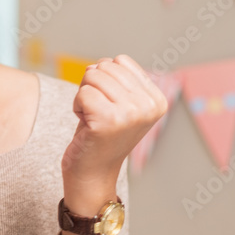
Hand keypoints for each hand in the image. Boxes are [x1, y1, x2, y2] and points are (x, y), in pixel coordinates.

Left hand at [61, 56, 167, 215]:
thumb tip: (96, 65)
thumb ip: (115, 77)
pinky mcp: (109, 121)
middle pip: (105, 66)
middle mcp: (148, 106)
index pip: (121, 60)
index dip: (106, 79)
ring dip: (84, 96)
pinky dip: (77, 107)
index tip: (110, 105)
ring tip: (93, 119)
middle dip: (93, 86)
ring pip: (92, 76)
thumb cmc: (101, 133)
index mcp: (157, 99)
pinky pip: (82, 93)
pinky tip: (87, 125)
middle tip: (98, 113)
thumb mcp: (119, 101)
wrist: (92, 173)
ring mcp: (131, 113)